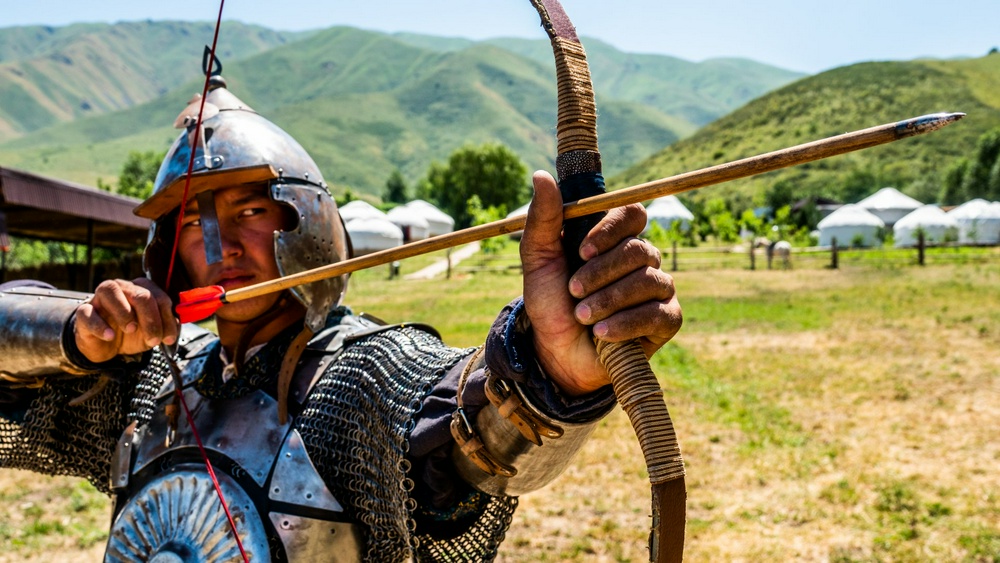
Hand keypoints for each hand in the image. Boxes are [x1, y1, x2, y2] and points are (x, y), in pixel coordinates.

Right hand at [74, 278, 178, 362]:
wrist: (106, 347)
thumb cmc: (131, 333)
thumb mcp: (152, 331)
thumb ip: (166, 325)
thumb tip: (177, 324)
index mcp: (141, 289)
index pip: (159, 297)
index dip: (167, 318)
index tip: (169, 339)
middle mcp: (121, 288)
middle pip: (140, 294)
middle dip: (151, 318)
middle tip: (153, 339)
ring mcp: (100, 298)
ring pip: (111, 292)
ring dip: (124, 312)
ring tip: (131, 329)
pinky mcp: (84, 312)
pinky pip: (88, 313)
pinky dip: (100, 325)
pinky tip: (110, 336)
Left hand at [520, 171, 681, 395]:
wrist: (555, 351)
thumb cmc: (550, 302)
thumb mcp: (538, 259)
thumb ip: (543, 219)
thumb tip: (541, 176)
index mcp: (614, 237)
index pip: (632, 213)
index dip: (610, 228)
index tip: (582, 250)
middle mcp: (642, 258)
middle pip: (638, 249)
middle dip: (600, 273)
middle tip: (574, 291)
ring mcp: (658, 288)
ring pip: (648, 280)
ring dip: (608, 300)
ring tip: (582, 316)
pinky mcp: (667, 320)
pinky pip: (659, 313)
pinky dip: (626, 322)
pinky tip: (602, 333)